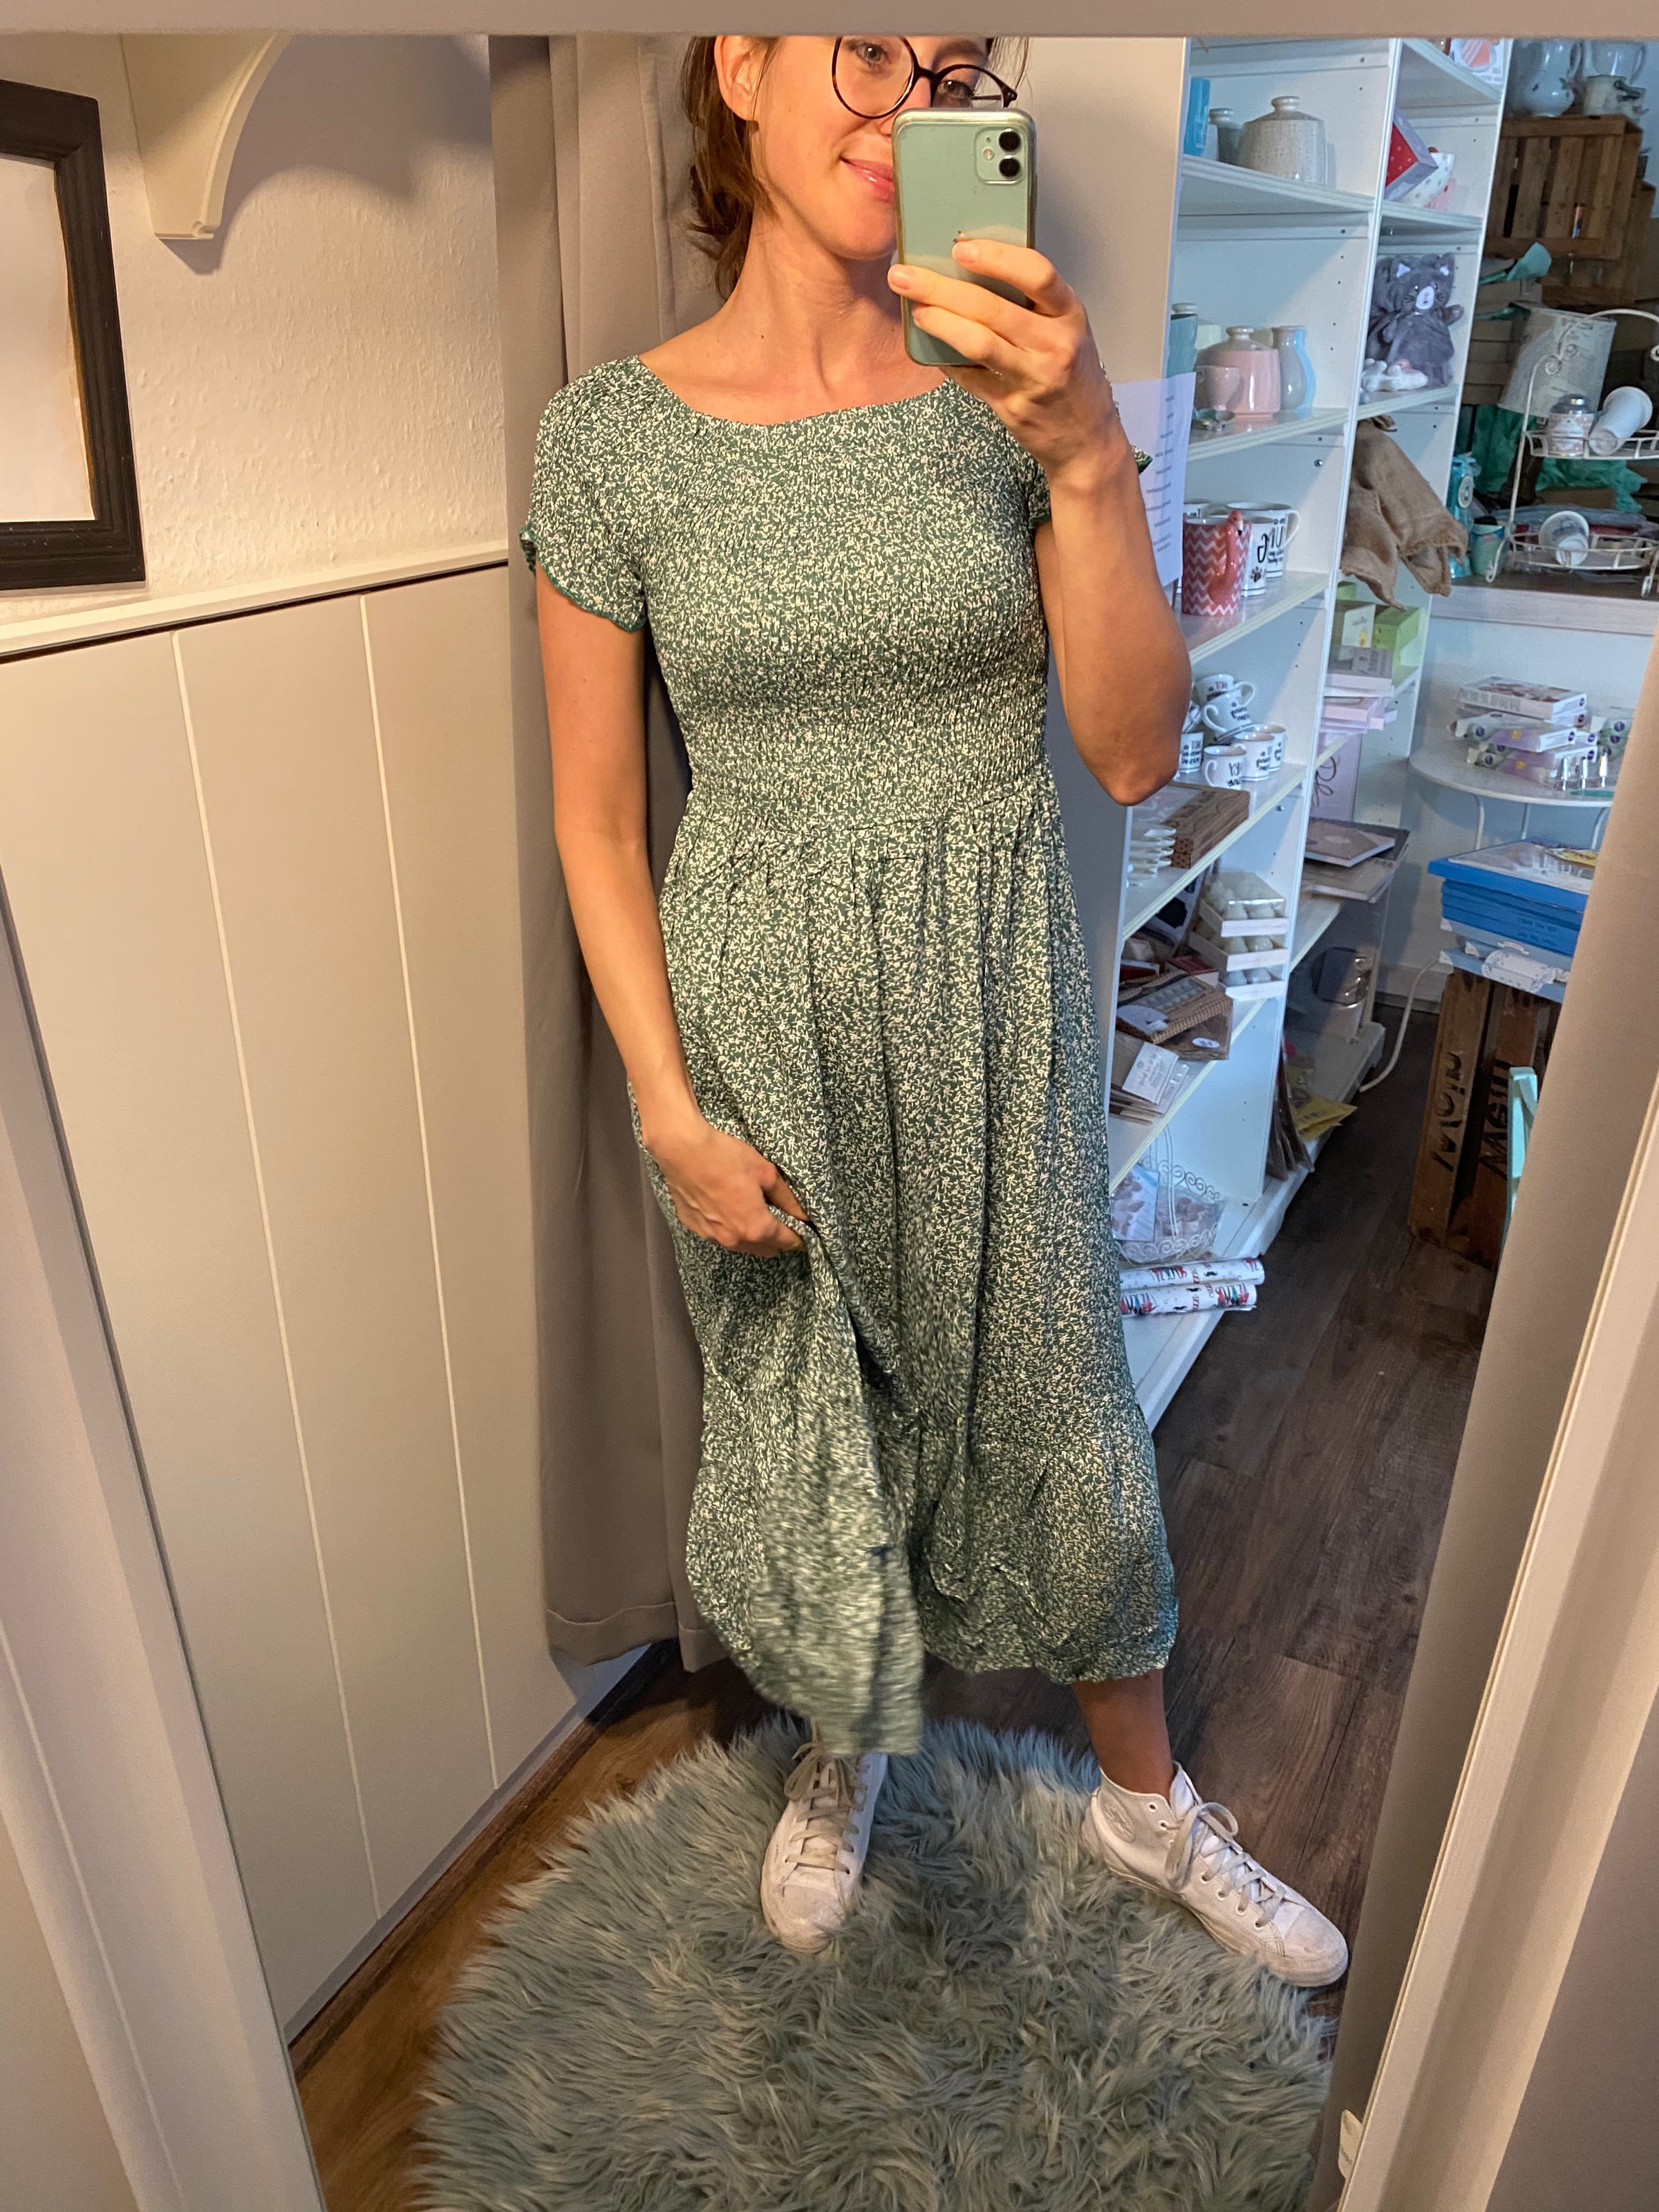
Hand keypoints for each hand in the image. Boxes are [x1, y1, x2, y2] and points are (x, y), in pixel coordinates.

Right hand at [647, 1113, 806, 1255]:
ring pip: (741, 1245)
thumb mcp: (765, 1173)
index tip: (807, 1231)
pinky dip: (728, 1227)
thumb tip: (805, 1215)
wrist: (682, 1150)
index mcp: (755, 1228)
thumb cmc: (727, 1158)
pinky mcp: (693, 1226)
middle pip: (765, 1249)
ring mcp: (710, 1236)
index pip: (787, 1242)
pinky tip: (726, 1208)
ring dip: (752, 1235)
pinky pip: (719, 1234)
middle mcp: (733, 1240)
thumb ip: (787, 1198)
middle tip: (782, 1220)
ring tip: (754, 1214)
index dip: (801, 1237)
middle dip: (778, 1239)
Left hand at [887, 241, 1128, 489]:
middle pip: (993, 308)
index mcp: (1069, 313)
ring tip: (916, 310)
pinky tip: (929, 348)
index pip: (1036, 274)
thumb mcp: (1066, 328)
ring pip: (979, 343)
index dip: (996, 258)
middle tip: (907, 276)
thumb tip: (975, 269)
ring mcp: (1034, 379)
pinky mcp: (1012, 408)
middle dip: (943, 288)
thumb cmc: (1072, 374)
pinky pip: (971, 379)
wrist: (1086, 437)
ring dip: (940, 323)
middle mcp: (1055, 344)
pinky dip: (946, 361)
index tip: (960, 247)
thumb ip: (1033, 301)